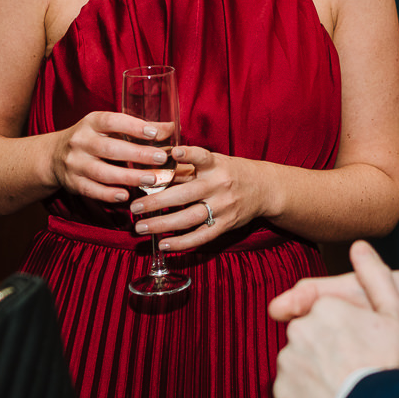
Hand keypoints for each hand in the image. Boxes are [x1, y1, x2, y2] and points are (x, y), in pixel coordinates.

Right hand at [47, 110, 178, 203]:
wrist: (53, 156)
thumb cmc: (91, 138)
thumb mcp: (108, 128)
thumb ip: (137, 128)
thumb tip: (170, 128)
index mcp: (91, 122)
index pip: (112, 122)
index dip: (133, 127)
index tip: (155, 134)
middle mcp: (80, 141)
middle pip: (110, 148)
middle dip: (138, 154)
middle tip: (162, 159)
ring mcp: (75, 163)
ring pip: (103, 172)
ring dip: (129, 177)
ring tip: (153, 179)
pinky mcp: (73, 183)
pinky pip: (92, 190)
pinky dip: (110, 194)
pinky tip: (127, 195)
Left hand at [129, 144, 263, 251]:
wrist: (264, 188)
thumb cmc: (230, 172)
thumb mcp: (213, 162)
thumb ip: (186, 166)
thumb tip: (154, 165)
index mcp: (215, 165)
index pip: (202, 157)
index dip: (188, 154)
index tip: (173, 153)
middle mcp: (219, 185)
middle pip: (185, 194)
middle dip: (157, 201)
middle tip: (134, 206)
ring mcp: (223, 207)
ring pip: (189, 218)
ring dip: (162, 224)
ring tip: (141, 227)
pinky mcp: (225, 225)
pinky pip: (201, 236)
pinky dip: (181, 242)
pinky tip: (163, 244)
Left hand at [274, 241, 398, 397]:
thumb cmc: (393, 366)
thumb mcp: (397, 315)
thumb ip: (376, 277)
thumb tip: (359, 246)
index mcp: (324, 308)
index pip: (322, 312)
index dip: (344, 331)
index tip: (361, 347)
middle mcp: (300, 332)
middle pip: (308, 336)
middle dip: (325, 349)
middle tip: (354, 369)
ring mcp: (288, 363)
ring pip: (298, 362)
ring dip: (314, 372)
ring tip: (344, 388)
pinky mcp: (282, 394)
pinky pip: (290, 390)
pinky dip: (304, 396)